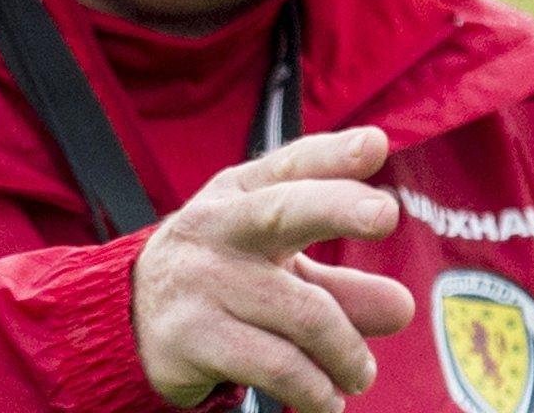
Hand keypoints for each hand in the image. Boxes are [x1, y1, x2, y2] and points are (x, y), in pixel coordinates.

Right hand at [131, 127, 413, 412]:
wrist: (129, 319)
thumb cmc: (222, 281)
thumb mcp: (275, 269)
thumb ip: (340, 287)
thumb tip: (403, 308)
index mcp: (240, 195)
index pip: (291, 166)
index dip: (333, 155)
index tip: (375, 146)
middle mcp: (218, 227)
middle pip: (284, 211)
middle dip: (336, 206)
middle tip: (385, 214)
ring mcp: (202, 280)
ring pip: (305, 314)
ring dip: (347, 354)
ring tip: (358, 373)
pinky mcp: (193, 335)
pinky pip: (279, 366)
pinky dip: (316, 390)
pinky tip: (324, 398)